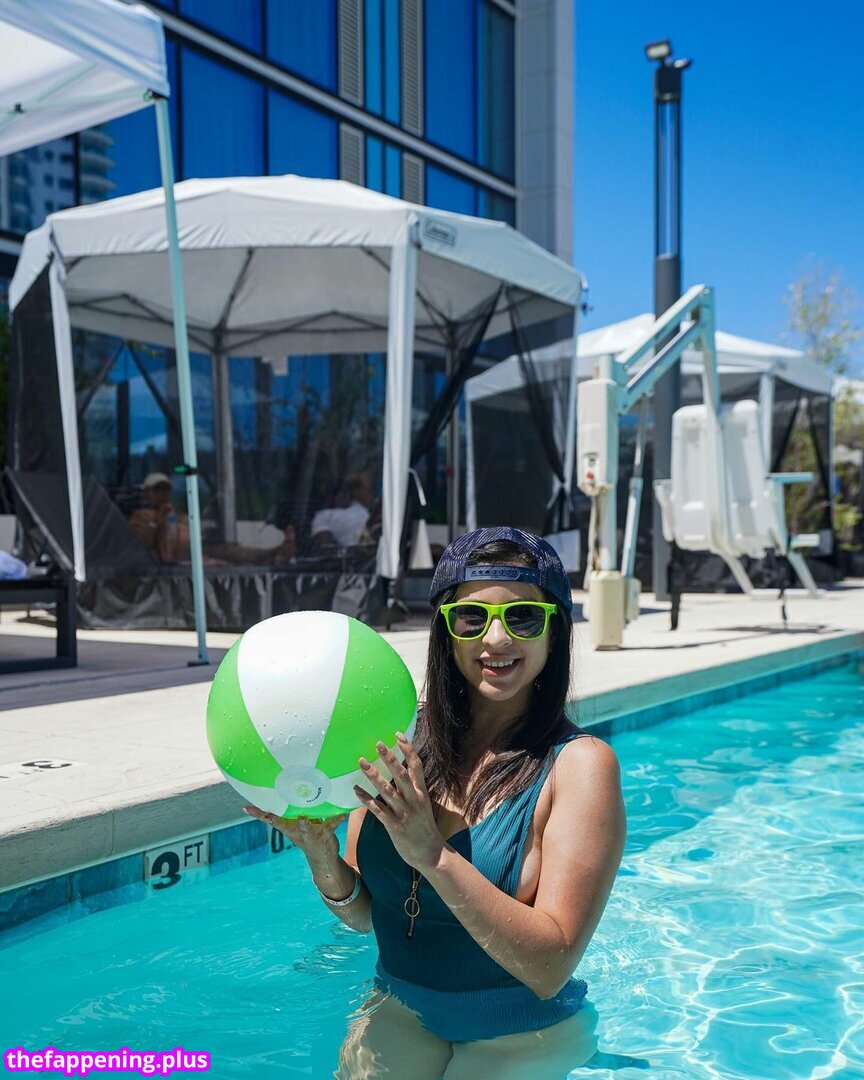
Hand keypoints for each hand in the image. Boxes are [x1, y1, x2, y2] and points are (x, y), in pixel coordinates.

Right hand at [243, 805, 346, 866]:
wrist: (322, 858)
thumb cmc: (307, 832)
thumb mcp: (295, 822)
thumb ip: (289, 809)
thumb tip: (280, 788)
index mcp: (287, 826)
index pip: (270, 818)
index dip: (258, 813)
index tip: (246, 807)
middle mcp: (295, 831)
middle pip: (283, 825)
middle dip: (275, 820)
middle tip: (268, 815)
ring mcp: (309, 835)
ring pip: (306, 830)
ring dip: (304, 825)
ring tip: (303, 819)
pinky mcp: (325, 836)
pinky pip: (331, 826)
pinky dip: (337, 820)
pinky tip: (342, 814)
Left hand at [354, 733, 443, 872]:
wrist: (431, 853)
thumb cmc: (424, 827)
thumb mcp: (423, 803)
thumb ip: (413, 788)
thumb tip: (401, 770)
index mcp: (421, 792)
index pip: (416, 765)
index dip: (408, 749)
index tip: (397, 735)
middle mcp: (414, 800)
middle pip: (401, 774)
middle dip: (389, 758)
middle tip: (377, 743)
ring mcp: (404, 813)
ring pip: (387, 790)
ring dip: (373, 775)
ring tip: (361, 762)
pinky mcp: (394, 826)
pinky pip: (378, 810)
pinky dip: (366, 799)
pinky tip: (356, 790)